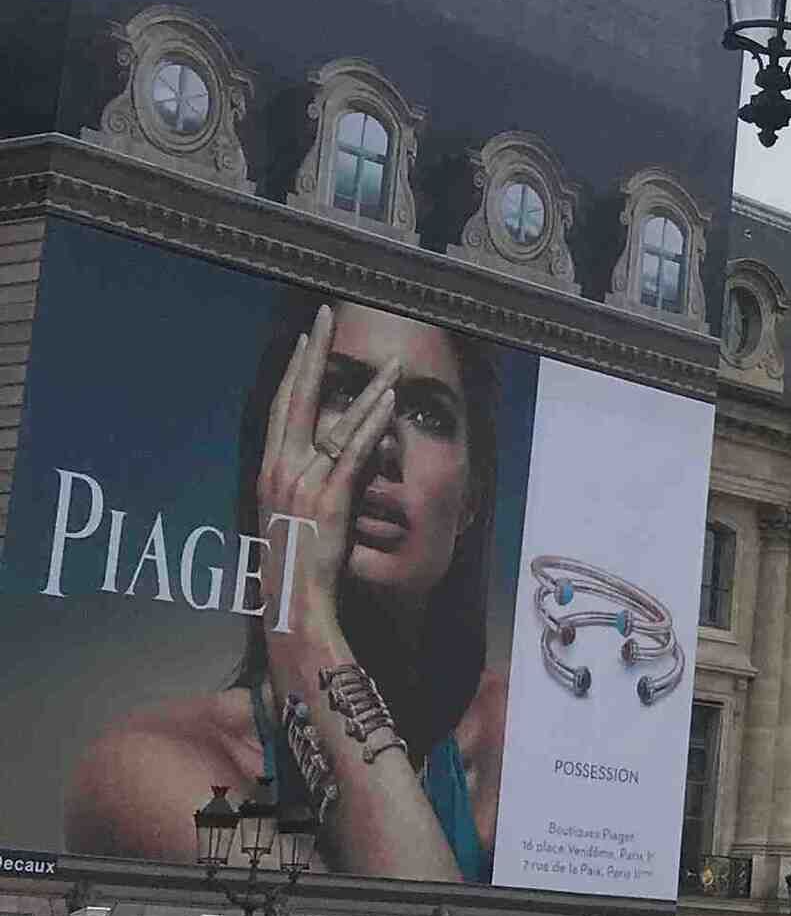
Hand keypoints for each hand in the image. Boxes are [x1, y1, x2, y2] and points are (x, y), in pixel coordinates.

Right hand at [256, 306, 403, 658]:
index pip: (283, 407)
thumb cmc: (300, 558)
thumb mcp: (305, 508)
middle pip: (299, 398)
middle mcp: (281, 468)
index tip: (307, 338)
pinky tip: (390, 403)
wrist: (293, 599)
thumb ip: (325, 475)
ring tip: (393, 363)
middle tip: (327, 316)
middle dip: (315, 354)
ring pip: (337, 422)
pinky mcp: (329, 498)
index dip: (296, 370)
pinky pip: (354, 454)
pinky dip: (372, 425)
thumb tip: (357, 446)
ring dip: (368, 389)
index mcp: (272, 468)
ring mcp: (303, 481)